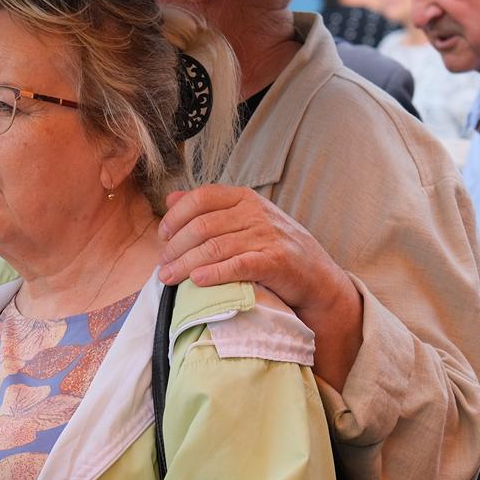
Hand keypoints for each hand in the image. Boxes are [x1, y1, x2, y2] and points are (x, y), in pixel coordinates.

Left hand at [159, 186, 362, 385]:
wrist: (317, 275)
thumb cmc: (275, 247)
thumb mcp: (245, 219)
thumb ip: (210, 208)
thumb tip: (171, 198)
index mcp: (245, 198)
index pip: (201, 198)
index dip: (176, 217)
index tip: (163, 236)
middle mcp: (255, 213)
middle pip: (202, 225)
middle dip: (175, 247)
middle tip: (162, 265)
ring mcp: (266, 236)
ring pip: (214, 247)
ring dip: (185, 265)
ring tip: (168, 278)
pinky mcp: (274, 262)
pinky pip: (237, 265)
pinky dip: (213, 274)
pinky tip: (197, 281)